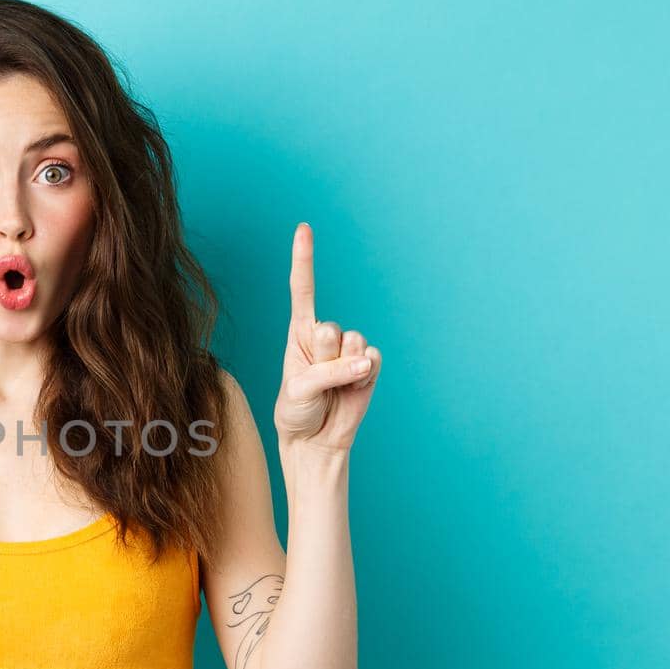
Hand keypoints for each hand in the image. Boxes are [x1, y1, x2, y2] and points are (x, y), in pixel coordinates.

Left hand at [271, 223, 381, 453]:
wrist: (315, 440)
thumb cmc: (297, 412)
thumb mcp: (298, 390)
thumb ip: (327, 371)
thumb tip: (365, 359)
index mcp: (299, 332)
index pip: (303, 290)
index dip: (304, 259)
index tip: (303, 228)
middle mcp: (324, 336)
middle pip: (329, 329)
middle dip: (323, 358)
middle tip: (316, 379)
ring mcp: (349, 349)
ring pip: (353, 344)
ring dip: (342, 370)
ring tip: (332, 387)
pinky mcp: (369, 365)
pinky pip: (372, 360)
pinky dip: (363, 376)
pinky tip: (353, 387)